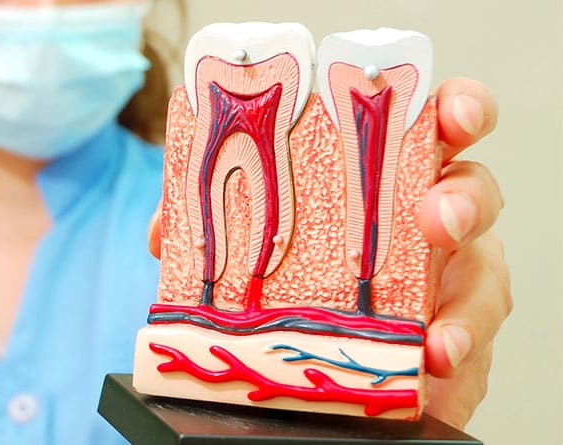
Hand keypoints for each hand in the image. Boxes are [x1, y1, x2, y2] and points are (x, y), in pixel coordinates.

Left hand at [145, 77, 509, 427]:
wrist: (301, 373)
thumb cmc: (283, 285)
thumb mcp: (236, 246)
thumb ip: (205, 228)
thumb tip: (164, 231)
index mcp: (377, 177)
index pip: (429, 125)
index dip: (453, 109)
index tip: (448, 115)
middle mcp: (421, 221)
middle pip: (469, 190)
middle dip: (462, 200)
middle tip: (437, 220)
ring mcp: (445, 281)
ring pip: (484, 273)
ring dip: (466, 301)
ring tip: (437, 335)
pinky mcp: (451, 341)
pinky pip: (468, 344)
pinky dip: (453, 356)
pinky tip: (432, 364)